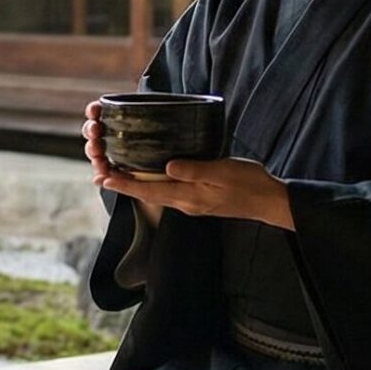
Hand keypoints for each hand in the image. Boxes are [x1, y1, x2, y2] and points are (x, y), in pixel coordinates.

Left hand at [85, 114, 294, 230]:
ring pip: (157, 193)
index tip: (103, 179)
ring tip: (117, 174)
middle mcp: (186, 202)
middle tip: (101, 174)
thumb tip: (168, 167)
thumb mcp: (223, 172)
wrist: (269, 201)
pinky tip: (150, 175)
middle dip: (124, 185)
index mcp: (188, 196)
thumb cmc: (249, 183)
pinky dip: (154, 183)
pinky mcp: (199, 198)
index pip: (149, 191)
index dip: (125, 185)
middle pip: (148, 193)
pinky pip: (169, 191)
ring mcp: (192, 202)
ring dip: (137, 184)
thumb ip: (195, 170)